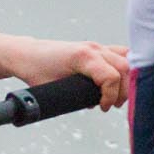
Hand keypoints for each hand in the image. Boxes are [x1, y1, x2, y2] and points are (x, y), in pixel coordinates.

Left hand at [6, 39, 130, 112]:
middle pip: (123, 68)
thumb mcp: (55, 89)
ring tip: (116, 95)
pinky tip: (120, 80)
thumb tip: (94, 105)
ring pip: (125, 59)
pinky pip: (120, 53)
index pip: (111, 76)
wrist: (27, 54)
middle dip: (122, 91)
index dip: (110, 96)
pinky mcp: (96, 48)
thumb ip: (76, 97)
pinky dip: (123, 67)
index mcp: (83, 56)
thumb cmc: (36, 69)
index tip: (102, 107)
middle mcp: (93, 48)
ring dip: (126, 79)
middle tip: (110, 105)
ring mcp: (96, 46)